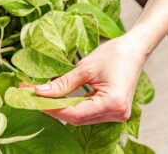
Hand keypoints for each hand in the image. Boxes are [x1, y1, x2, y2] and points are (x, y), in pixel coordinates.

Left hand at [27, 34, 148, 124]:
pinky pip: (87, 112)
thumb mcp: (85, 67)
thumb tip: (40, 92)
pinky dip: (71, 106)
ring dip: (60, 107)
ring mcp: (116, 114)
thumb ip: (63, 83)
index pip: (75, 114)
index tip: (33, 100)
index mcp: (113, 103)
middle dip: (53, 108)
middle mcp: (116, 113)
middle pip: (77, 118)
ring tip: (41, 96)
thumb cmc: (115, 54)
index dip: (52, 109)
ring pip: (80, 117)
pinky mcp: (112, 110)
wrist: (135, 49)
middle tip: (33, 96)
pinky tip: (58, 98)